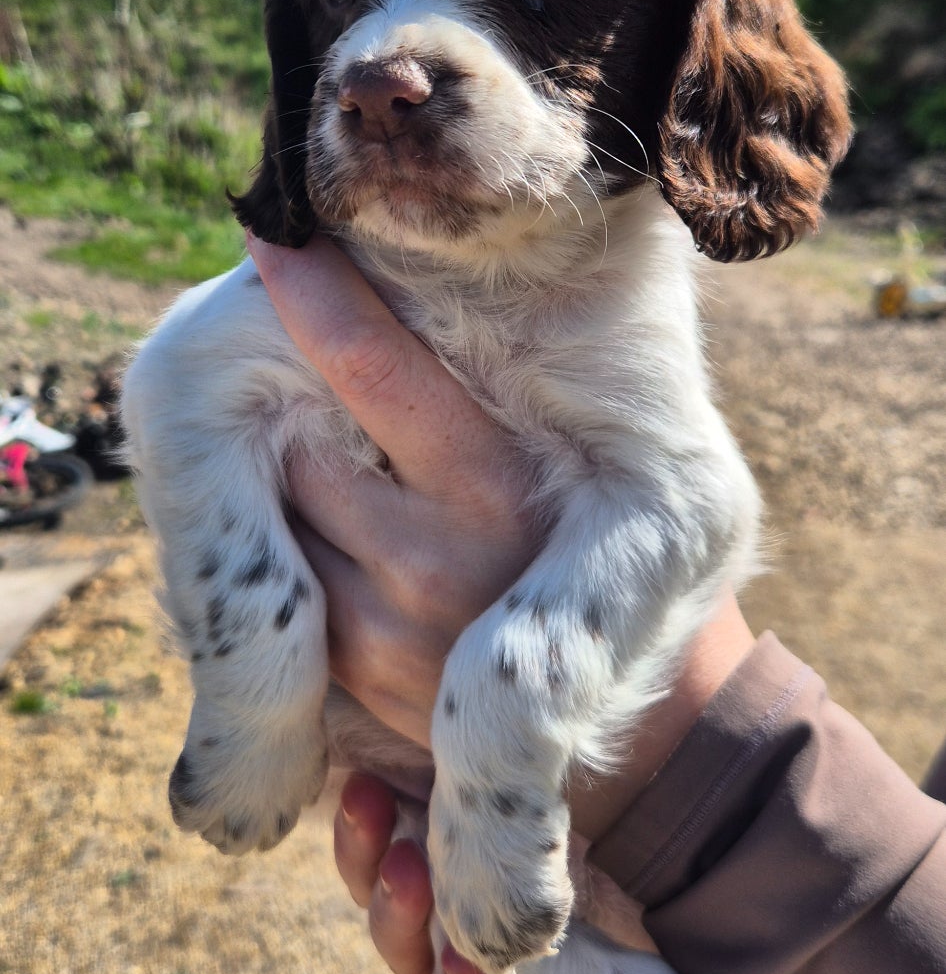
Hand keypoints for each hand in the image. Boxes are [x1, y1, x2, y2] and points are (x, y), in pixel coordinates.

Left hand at [246, 233, 754, 839]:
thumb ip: (537, 394)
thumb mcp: (609, 474)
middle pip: (305, 442)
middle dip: (298, 409)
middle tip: (302, 375)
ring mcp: (389, 632)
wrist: (646, 737)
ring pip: (284, 512)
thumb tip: (470, 254)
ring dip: (291, 482)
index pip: (384, 374)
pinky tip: (331, 534)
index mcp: (509, 490)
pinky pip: (290, 581)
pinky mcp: (359, 681)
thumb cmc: (613, 564)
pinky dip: (294, 547)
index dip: (321, 299)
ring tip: (341, 465)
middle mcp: (446, 562)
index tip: (274, 236)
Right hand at [334, 771, 683, 973]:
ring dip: (400, 915)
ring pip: (413, 963)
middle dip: (368, 849)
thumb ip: (553, 797)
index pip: (401, 841)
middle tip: (363, 799)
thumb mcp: (596, 853)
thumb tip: (522, 703)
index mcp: (468, 887)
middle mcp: (456, 944)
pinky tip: (461, 968)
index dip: (372, 810)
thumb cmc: (637, 937)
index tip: (359, 768)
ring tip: (406, 868)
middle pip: (387, 896)